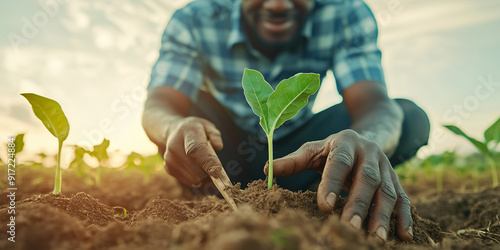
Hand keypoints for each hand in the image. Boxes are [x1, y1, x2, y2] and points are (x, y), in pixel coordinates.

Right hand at [164, 116, 223, 187]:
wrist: (173, 132)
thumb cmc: (195, 131)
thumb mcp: (207, 127)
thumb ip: (215, 135)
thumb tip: (218, 146)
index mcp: (187, 133)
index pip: (196, 150)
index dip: (207, 162)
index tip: (218, 171)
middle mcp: (175, 147)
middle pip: (196, 170)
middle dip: (210, 173)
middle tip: (216, 167)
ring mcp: (170, 160)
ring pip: (195, 180)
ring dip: (204, 177)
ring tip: (204, 164)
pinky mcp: (169, 170)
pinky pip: (190, 182)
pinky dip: (198, 179)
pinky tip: (196, 167)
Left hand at [264, 129, 412, 244]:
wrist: (369, 136)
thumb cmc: (332, 149)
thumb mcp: (313, 150)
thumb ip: (293, 161)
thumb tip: (266, 170)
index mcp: (346, 143)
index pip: (338, 162)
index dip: (332, 182)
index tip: (324, 204)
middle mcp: (370, 153)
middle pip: (367, 179)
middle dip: (359, 204)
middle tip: (350, 227)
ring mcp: (386, 167)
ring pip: (388, 191)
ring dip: (382, 215)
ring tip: (375, 239)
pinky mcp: (396, 181)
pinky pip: (404, 199)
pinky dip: (405, 218)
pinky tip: (403, 236)